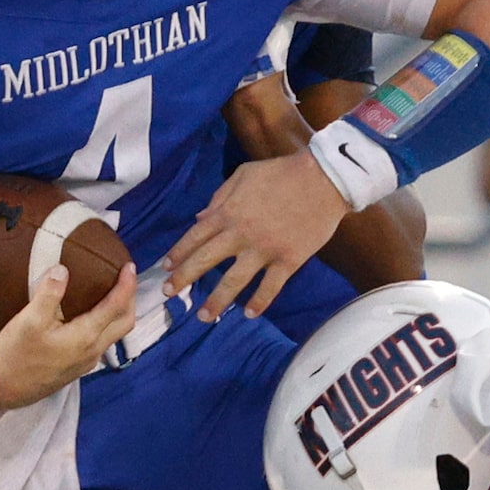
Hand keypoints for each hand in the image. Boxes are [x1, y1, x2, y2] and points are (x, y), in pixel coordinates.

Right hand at [0, 261, 136, 408]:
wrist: (4, 389)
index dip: (127, 285)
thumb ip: (49, 294)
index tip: (129, 266)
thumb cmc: (16, 355)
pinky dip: (106, 323)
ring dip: (119, 312)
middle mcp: (93, 350)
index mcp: (85, 336)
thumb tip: (62, 269)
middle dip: (130, 298)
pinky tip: (92, 314)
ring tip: (112, 292)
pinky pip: (102, 341)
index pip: (116, 307)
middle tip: (124, 277)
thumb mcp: (29, 320)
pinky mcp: (78, 366)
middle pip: (125, 322)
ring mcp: (87, 361)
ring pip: (115, 333)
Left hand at [163, 150, 348, 322]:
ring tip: (204, 317)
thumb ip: (220, 197)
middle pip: (206, 260)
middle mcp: (241, 234)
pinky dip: (259, 301)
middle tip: (169, 293)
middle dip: (184, 278)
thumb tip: (199, 219)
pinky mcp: (288, 260)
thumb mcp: (244, 175)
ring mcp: (265, 249)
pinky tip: (249, 314)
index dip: (178, 253)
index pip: (195, 236)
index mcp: (229, 212)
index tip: (166, 267)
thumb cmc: (282, 172)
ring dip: (217, 301)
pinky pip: (270, 287)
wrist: (323, 178)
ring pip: (234, 281)